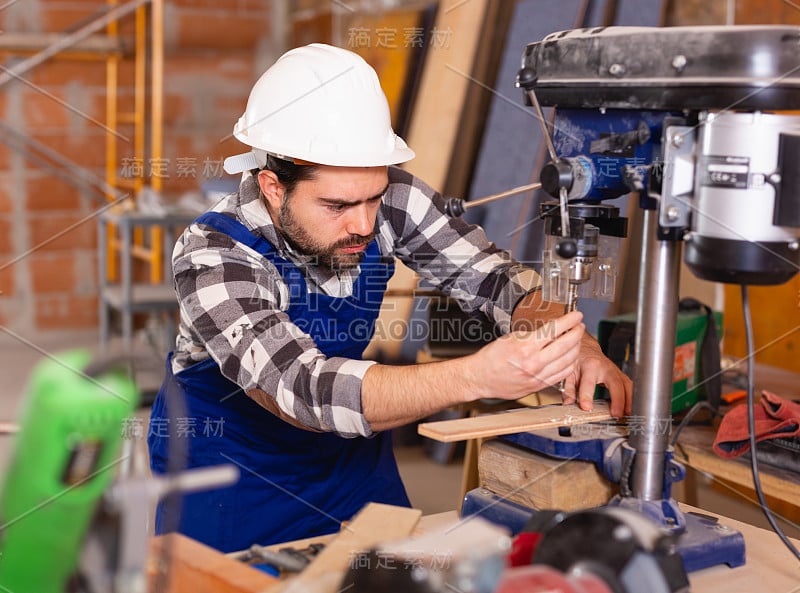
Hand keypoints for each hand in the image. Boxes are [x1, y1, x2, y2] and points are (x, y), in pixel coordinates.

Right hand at [465, 311, 584, 400]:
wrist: (480, 378)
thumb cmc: (491, 358)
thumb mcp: (510, 338)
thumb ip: (532, 335)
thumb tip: (551, 329)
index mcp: (525, 347)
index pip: (555, 330)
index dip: (569, 320)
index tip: (576, 315)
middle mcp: (533, 362)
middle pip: (566, 345)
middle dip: (577, 332)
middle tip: (579, 326)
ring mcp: (537, 376)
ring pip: (568, 360)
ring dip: (576, 348)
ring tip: (576, 340)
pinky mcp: (539, 386)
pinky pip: (562, 374)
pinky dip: (570, 364)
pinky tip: (570, 357)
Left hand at [560, 334, 632, 417]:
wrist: (587, 349)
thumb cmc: (578, 360)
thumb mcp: (569, 372)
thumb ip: (568, 388)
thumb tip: (568, 403)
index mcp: (590, 365)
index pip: (589, 382)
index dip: (587, 395)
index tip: (586, 408)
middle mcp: (606, 367)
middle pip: (616, 383)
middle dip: (618, 400)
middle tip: (616, 414)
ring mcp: (616, 371)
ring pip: (627, 385)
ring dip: (629, 401)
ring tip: (628, 415)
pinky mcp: (621, 376)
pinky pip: (629, 387)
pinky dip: (632, 398)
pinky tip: (630, 409)